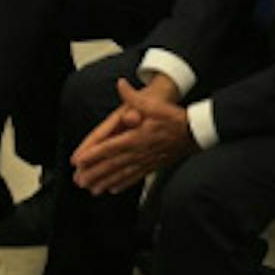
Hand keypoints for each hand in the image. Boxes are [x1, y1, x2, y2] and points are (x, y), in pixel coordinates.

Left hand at [71, 77, 194, 194]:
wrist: (195, 133)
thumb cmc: (174, 119)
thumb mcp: (154, 104)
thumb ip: (135, 97)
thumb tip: (121, 85)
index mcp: (136, 138)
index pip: (109, 148)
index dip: (93, 155)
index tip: (79, 162)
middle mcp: (138, 153)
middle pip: (111, 165)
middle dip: (94, 173)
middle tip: (79, 181)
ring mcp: (145, 161)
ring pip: (121, 174)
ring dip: (105, 181)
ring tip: (92, 189)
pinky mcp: (152, 165)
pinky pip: (134, 177)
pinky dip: (122, 184)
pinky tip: (113, 189)